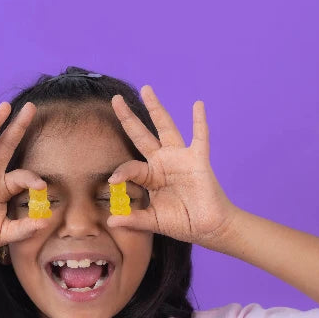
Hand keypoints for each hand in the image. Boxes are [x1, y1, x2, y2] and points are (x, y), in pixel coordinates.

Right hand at [0, 101, 48, 263]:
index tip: (42, 187)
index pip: (22, 176)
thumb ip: (25, 228)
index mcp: (2, 187)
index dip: (33, 179)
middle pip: (6, 144)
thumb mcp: (5, 233)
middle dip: (18, 126)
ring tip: (6, 106)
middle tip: (31, 107)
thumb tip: (46, 221)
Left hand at [107, 86, 239, 250]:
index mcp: (150, 177)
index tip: (113, 181)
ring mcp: (180, 158)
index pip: (131, 166)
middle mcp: (163, 162)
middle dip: (128, 118)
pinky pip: (200, 137)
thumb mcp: (153, 221)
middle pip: (141, 135)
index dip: (121, 172)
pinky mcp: (198, 160)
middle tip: (115, 99)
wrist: (208, 228)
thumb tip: (110, 222)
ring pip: (165, 127)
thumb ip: (133, 220)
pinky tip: (197, 104)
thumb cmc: (182, 223)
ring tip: (146, 89)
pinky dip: (200, 121)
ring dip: (156, 108)